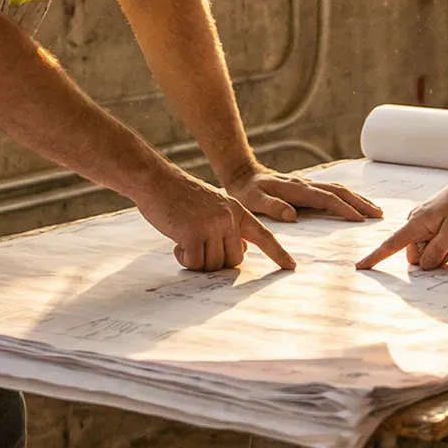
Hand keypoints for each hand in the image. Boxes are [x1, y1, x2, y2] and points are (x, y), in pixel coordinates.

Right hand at [135, 169, 295, 272]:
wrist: (156, 180)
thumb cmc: (181, 196)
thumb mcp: (214, 205)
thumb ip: (229, 225)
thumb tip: (241, 250)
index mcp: (236, 210)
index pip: (264, 234)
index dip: (278, 253)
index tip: (291, 266)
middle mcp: (228, 217)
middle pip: (234, 260)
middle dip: (217, 262)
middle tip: (199, 248)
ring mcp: (211, 225)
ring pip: (213, 265)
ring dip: (197, 260)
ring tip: (185, 241)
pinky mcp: (193, 234)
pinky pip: (194, 263)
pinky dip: (184, 259)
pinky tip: (176, 244)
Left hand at [222, 167, 382, 224]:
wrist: (243, 174)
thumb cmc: (247, 191)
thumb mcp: (253, 201)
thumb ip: (272, 207)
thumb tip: (292, 215)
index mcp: (296, 189)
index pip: (326, 199)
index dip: (344, 209)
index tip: (360, 219)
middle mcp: (306, 184)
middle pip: (340, 191)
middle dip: (361, 203)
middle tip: (379, 214)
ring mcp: (308, 184)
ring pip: (339, 189)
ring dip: (358, 199)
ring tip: (375, 209)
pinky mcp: (307, 186)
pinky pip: (333, 190)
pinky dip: (348, 196)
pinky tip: (356, 202)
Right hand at [354, 176, 447, 270]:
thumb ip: (437, 252)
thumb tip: (423, 267)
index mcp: (415, 224)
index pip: (390, 245)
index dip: (375, 257)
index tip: (360, 266)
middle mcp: (415, 223)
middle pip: (416, 255)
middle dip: (435, 258)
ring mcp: (423, 223)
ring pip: (426, 251)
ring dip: (443, 252)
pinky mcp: (430, 223)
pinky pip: (432, 243)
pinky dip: (444, 245)